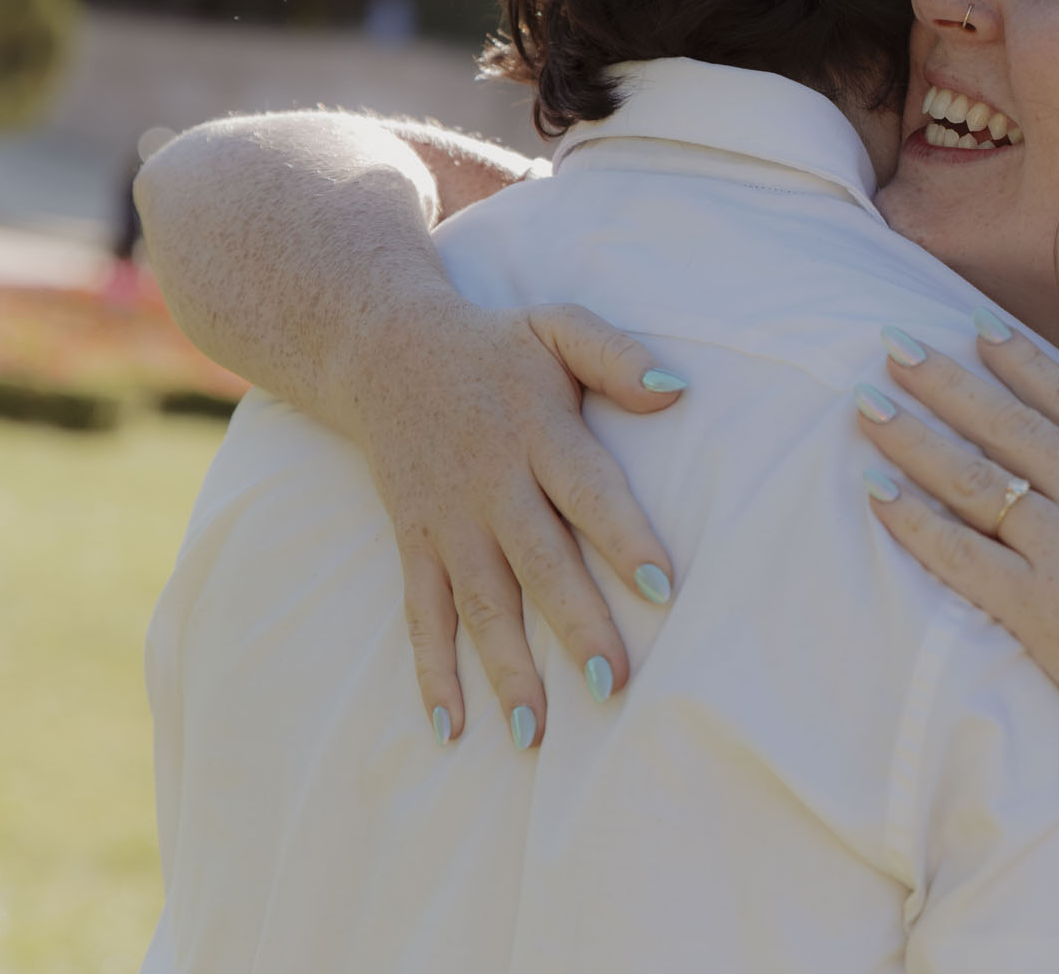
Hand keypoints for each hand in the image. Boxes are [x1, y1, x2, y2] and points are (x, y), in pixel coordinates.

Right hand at [333, 290, 687, 746]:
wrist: (382, 348)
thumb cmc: (495, 346)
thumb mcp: (557, 325)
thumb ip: (616, 355)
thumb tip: (676, 390)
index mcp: (538, 431)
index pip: (589, 490)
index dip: (624, 536)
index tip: (663, 586)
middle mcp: (492, 483)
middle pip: (538, 561)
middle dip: (576, 623)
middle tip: (615, 681)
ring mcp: (449, 521)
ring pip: (480, 603)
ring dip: (506, 669)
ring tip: (536, 732)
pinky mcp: (414, 542)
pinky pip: (421, 615)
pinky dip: (431, 672)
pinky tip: (451, 728)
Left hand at [854, 318, 1058, 766]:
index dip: (1024, 363)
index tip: (978, 328)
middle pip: (1012, 428)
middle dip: (948, 381)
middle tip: (895, 343)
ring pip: (976, 481)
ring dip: (915, 437)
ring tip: (866, 403)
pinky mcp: (1036, 610)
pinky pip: (962, 556)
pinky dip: (914, 522)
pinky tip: (874, 491)